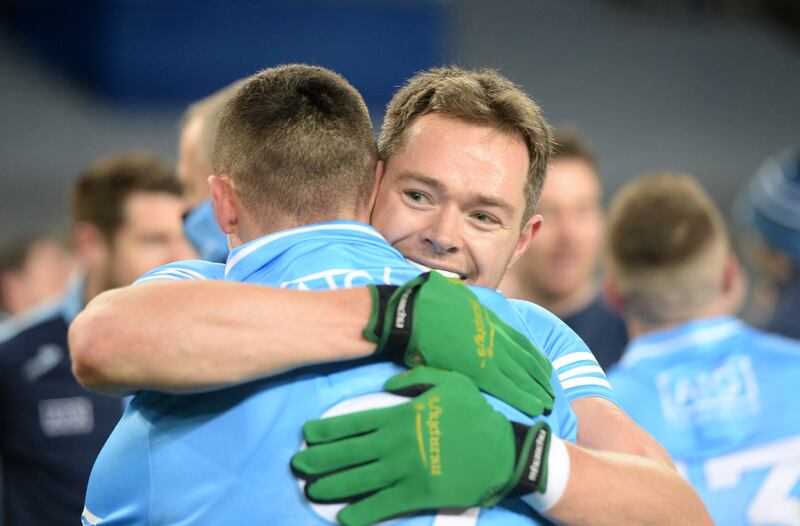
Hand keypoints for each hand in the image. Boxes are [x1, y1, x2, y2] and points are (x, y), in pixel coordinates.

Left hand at [291, 367, 553, 525]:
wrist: (502, 451)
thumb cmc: (475, 414)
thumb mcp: (449, 381)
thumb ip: (414, 380)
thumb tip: (385, 385)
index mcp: (401, 415)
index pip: (355, 422)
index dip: (328, 430)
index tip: (307, 434)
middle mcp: (397, 443)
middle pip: (350, 452)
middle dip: (320, 459)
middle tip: (297, 464)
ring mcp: (406, 470)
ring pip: (360, 480)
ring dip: (332, 485)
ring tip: (311, 488)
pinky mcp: (418, 494)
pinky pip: (383, 505)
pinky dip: (361, 512)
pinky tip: (343, 516)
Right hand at [364, 271, 553, 416]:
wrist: (411, 313)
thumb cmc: (421, 303)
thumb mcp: (451, 295)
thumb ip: (463, 303)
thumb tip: (461, 298)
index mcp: (487, 320)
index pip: (519, 341)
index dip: (534, 356)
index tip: (544, 367)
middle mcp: (494, 335)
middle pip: (526, 359)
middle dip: (541, 376)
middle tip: (551, 390)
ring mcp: (489, 352)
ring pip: (523, 374)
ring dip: (538, 389)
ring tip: (549, 403)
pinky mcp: (481, 369)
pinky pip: (510, 387)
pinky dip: (525, 397)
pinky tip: (537, 407)